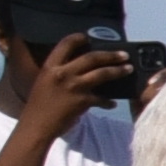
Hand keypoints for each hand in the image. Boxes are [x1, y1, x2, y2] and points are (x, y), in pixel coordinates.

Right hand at [7, 34, 135, 147]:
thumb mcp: (44, 83)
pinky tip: (112, 103)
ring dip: (118, 71)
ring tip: (128, 69)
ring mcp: (74, 86)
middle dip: (110, 55)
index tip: (88, 37)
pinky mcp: (83, 101)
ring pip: (102, 73)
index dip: (78, 38)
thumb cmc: (38, 107)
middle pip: (92, 57)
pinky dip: (108, 101)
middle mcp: (62, 73)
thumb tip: (80, 68)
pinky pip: (102, 98)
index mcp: (50, 67)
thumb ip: (59, 73)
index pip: (65, 45)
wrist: (36, 127)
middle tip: (123, 54)